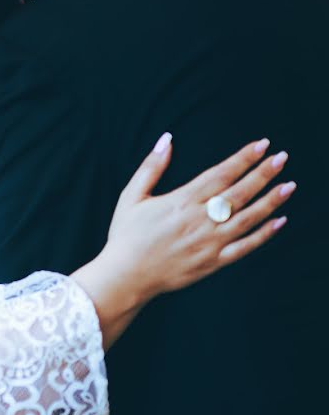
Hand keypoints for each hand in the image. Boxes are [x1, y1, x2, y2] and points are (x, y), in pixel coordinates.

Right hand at [72, 134, 292, 348]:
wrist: (125, 275)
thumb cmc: (126, 235)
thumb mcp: (131, 196)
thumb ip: (151, 167)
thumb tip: (166, 139)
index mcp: (181, 201)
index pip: (220, 174)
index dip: (243, 158)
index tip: (261, 145)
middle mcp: (199, 220)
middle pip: (239, 192)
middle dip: (263, 173)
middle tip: (282, 158)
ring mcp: (209, 242)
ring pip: (248, 218)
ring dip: (270, 201)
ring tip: (288, 185)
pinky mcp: (213, 262)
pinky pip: (245, 247)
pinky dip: (264, 235)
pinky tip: (279, 222)